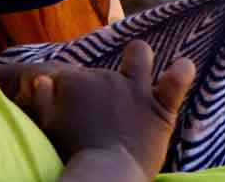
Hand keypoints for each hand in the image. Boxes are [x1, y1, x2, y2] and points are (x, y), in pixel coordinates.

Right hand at [0, 40, 194, 179]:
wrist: (104, 177)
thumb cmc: (71, 156)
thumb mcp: (48, 126)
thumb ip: (41, 100)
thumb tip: (41, 79)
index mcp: (74, 81)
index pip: (72, 76)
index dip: (70, 94)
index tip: (69, 113)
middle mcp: (103, 76)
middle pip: (102, 72)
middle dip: (100, 88)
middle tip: (98, 119)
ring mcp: (133, 89)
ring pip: (138, 55)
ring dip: (138, 58)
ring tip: (137, 68)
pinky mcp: (159, 107)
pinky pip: (176, 80)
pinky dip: (180, 72)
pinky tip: (182, 67)